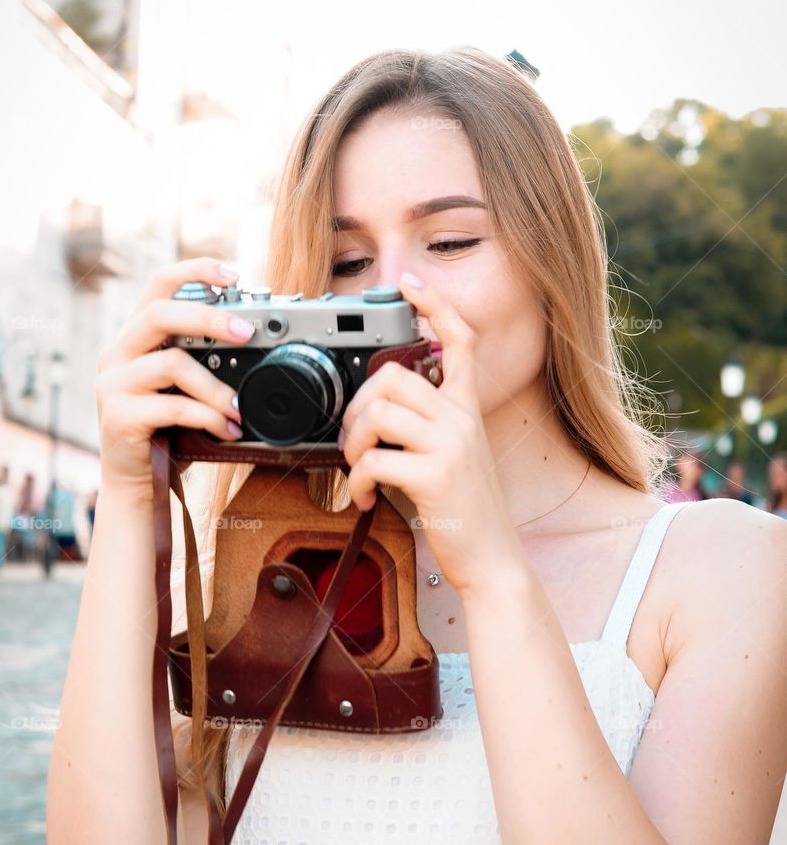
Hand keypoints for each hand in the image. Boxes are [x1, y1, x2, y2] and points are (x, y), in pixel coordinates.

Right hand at [95, 257, 249, 500]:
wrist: (137, 484)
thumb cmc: (167, 433)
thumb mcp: (185, 388)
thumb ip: (203, 361)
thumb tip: (252, 337)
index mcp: (135, 338)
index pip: (158, 285)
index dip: (194, 271)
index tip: (233, 275)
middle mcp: (117, 354)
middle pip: (160, 314)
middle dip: (209, 317)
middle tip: (247, 331)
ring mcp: (113, 384)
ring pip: (172, 364)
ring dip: (216, 387)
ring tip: (240, 407)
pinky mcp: (118, 416)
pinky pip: (173, 407)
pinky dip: (209, 417)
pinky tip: (228, 429)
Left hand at [338, 272, 515, 596]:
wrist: (491, 559)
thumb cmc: (465, 509)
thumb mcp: (454, 456)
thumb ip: (427, 426)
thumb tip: (379, 412)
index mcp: (467, 409)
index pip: (460, 341)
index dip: (435, 307)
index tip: (410, 284)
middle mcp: (462, 419)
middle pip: (395, 375)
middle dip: (359, 405)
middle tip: (355, 437)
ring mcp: (450, 445)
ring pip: (378, 412)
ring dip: (352, 443)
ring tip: (357, 468)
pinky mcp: (434, 475)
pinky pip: (373, 460)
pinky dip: (356, 482)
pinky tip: (364, 499)